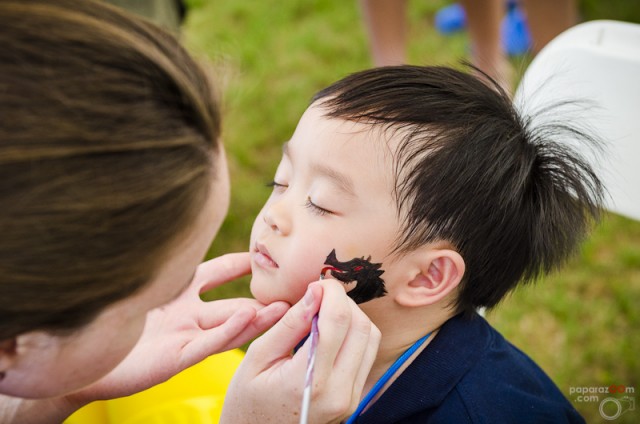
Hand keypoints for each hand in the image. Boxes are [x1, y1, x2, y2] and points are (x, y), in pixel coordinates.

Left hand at [66, 252, 288, 405]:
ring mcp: (183, 336)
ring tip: (287, 308)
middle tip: (294, 291)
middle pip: (234, 304)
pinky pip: (208, 342)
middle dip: (263, 298)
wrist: (75, 355)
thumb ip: (161, 257)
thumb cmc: (102, 312)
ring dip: (259, 318)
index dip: (243, 262)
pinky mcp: (175, 357)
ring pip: (230, 326)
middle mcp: (187, 315)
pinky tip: (251, 319)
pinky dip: (231, 332)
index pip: (218, 272)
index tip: (267, 253)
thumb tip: (175, 217)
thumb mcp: (141, 277)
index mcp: (178, 293)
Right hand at [221, 279, 380, 423]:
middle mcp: (339, 392)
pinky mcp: (354, 399)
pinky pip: (367, 354)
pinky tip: (332, 331)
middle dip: (343, 301)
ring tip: (324, 312)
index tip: (316, 283)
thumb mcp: (257, 359)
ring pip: (371, 338)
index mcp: (309, 380)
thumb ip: (289, 325)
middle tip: (320, 295)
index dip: (330, 293)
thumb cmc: (247, 401)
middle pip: (360, 326)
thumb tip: (314, 291)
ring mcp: (351, 398)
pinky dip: (354, 334)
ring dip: (352, 316)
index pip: (337, 321)